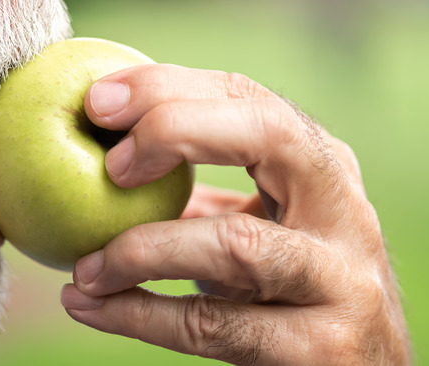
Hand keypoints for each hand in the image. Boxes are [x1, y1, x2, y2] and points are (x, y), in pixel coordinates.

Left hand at [60, 65, 410, 364]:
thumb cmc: (296, 292)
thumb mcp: (266, 230)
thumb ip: (205, 199)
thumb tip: (102, 161)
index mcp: (323, 166)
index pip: (249, 98)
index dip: (171, 87)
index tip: (98, 99)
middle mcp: (343, 210)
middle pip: (270, 134)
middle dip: (177, 129)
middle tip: (108, 162)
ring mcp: (340, 280)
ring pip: (237, 243)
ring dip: (143, 249)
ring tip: (84, 267)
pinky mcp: (321, 348)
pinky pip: (214, 325)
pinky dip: (139, 315)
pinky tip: (89, 307)